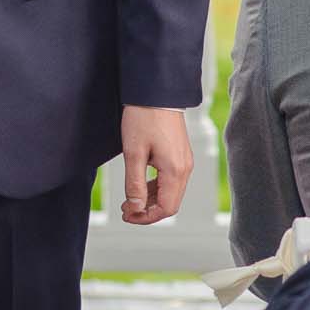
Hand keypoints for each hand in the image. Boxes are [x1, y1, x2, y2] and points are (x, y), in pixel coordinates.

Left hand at [120, 104, 192, 223]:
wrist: (155, 92)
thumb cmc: (143, 118)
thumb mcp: (133, 152)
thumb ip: (134, 183)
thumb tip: (134, 208)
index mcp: (176, 170)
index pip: (166, 208)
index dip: (146, 217)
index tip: (127, 216)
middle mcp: (185, 168)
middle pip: (170, 203)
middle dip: (148, 210)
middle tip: (125, 210)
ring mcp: (184, 161)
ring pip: (170, 192)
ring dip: (150, 199)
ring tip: (128, 200)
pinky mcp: (180, 154)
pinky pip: (170, 180)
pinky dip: (155, 187)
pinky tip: (139, 185)